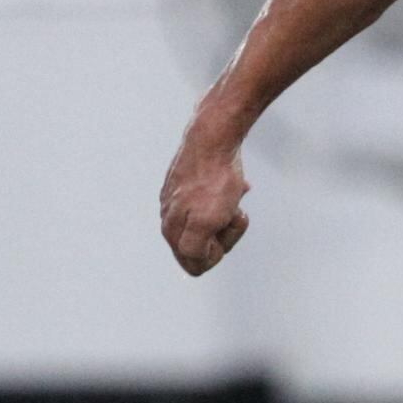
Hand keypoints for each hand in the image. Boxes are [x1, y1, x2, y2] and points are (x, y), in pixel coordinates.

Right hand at [161, 115, 250, 274]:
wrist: (214, 137)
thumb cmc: (215, 180)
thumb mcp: (207, 222)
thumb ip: (194, 250)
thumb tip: (195, 261)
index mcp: (171, 231)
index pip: (196, 264)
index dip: (217, 251)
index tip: (223, 229)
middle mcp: (168, 217)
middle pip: (203, 246)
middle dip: (223, 233)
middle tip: (231, 213)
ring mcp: (176, 199)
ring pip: (210, 223)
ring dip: (227, 215)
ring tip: (232, 198)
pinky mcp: (188, 183)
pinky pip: (213, 203)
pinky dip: (227, 199)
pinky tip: (234, 187)